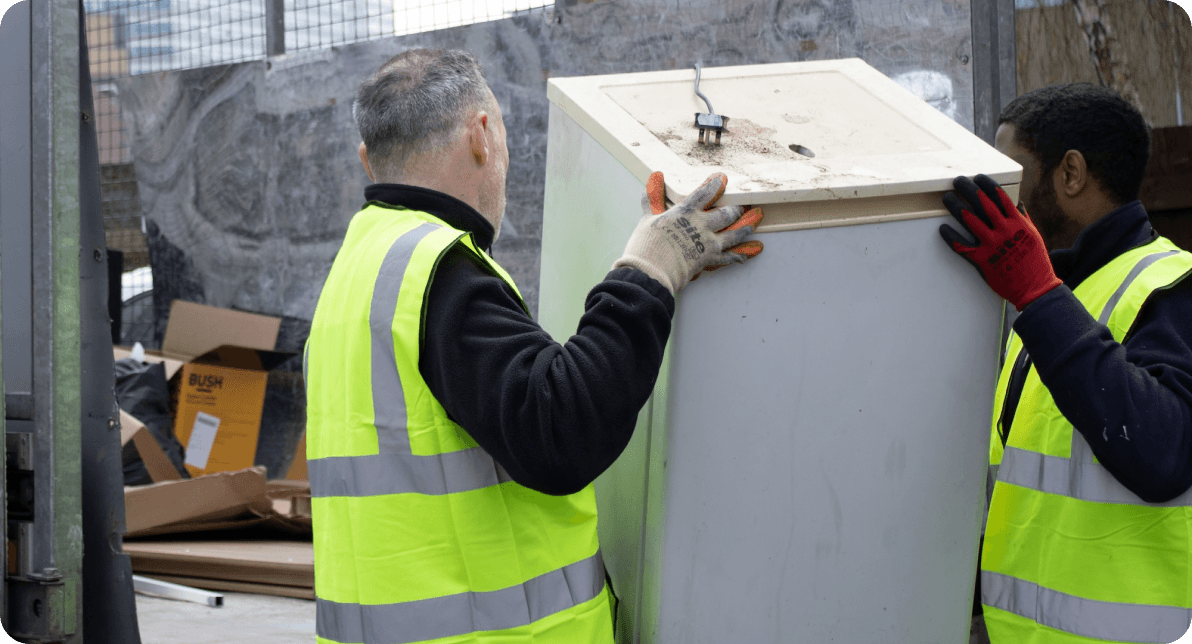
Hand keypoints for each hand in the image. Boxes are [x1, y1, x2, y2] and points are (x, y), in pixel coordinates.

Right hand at [613, 171, 763, 294]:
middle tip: (742, 207)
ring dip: (745, 228)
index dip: (716, 184)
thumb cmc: (646, 244)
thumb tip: (653, 180)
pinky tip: (746, 254)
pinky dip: (738, 256)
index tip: (722, 179)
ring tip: (754, 223)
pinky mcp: (710, 259)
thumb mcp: (647, 218)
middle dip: (736, 209)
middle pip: (726, 213)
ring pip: (733, 233)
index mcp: (686, 211)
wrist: (651, 269)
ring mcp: (708, 242)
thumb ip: (653, 199)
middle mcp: (701, 224)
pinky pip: (729, 257)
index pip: (705, 193)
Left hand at [939, 174, 1060, 310]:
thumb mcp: (1033, 234)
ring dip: (955, 206)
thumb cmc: (1035, 261)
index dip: (987, 184)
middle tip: (958, 181)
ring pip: (969, 220)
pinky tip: (942, 228)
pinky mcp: (982, 260)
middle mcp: (1004, 230)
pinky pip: (962, 245)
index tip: (978, 177)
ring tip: (947, 198)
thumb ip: (1022, 218)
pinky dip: (950, 236)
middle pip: (981, 203)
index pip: (1000, 196)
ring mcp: (992, 244)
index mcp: (1017, 222)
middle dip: (967, 189)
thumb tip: (1016, 203)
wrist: (1035, 286)